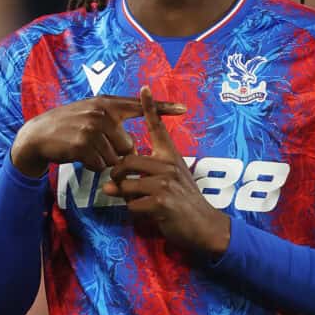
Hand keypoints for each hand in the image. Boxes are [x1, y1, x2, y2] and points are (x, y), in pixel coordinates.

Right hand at [10, 94, 186, 177]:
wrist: (38, 134)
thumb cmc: (68, 126)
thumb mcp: (90, 114)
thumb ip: (112, 120)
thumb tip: (132, 145)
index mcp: (107, 103)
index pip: (139, 106)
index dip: (162, 107)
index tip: (184, 108)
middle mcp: (102, 113)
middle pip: (128, 145)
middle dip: (116, 153)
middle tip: (96, 146)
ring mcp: (92, 128)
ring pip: (115, 158)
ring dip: (102, 160)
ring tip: (86, 149)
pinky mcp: (83, 144)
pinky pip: (100, 165)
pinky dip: (91, 165)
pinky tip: (79, 155)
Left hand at [103, 86, 231, 256]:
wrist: (205, 226)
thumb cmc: (184, 203)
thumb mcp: (168, 183)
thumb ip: (139, 181)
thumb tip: (108, 187)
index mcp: (170, 157)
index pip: (158, 128)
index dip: (150, 107)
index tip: (144, 88)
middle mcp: (169, 165)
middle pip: (126, 162)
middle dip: (116, 177)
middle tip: (115, 186)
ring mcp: (166, 183)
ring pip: (126, 185)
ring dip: (126, 198)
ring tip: (139, 202)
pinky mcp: (162, 202)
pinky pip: (132, 205)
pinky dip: (135, 212)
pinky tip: (150, 214)